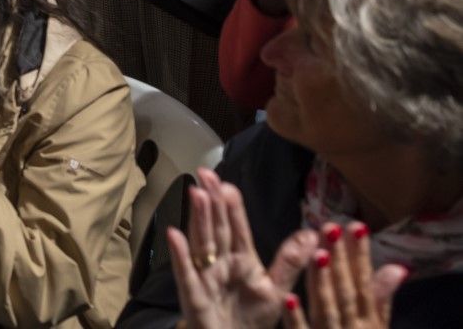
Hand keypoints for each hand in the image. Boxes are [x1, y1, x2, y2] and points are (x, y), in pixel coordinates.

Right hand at [167, 167, 317, 328]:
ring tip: (197, 193)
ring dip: (199, 219)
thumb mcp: (277, 290)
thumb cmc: (251, 319)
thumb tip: (313, 233)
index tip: (226, 181)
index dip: (232, 206)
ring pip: (202, 244)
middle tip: (205, 173)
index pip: (237, 228)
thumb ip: (291, 261)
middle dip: (212, 202)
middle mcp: (221, 264)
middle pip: (217, 229)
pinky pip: (186, 274)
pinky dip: (179, 255)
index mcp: (242, 260)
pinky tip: (174, 235)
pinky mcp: (194, 297)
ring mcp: (205, 278)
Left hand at [297, 220, 405, 328]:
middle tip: (331, 228)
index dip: (361, 256)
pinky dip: (295, 319)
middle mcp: (351, 328)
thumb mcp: (375, 327)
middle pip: (345, 292)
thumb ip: (381, 299)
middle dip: (340, 261)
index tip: (356, 226)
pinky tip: (289, 298)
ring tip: (318, 254)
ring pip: (325, 309)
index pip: (364, 284)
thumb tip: (399, 267)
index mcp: (368, 322)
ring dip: (322, 283)